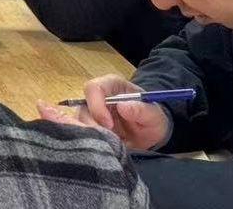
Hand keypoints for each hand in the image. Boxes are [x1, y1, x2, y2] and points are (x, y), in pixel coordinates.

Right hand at [36, 75, 171, 150]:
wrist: (150, 134)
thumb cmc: (152, 119)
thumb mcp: (154, 115)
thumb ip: (141, 109)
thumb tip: (122, 106)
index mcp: (111, 85)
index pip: (93, 88)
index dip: (97, 105)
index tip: (108, 124)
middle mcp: (96, 97)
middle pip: (83, 107)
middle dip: (92, 125)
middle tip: (107, 140)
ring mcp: (90, 112)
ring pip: (79, 122)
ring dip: (92, 135)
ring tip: (110, 145)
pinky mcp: (88, 127)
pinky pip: (81, 133)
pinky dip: (91, 142)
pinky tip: (105, 147)